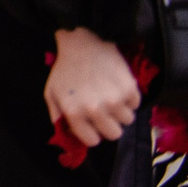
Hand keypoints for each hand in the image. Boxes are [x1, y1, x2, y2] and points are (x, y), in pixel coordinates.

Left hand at [44, 26, 140, 149]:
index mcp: (74, 112)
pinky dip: (129, 99)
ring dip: (121, 112)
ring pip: (127, 120)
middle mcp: (95, 109)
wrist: (80, 45)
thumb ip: (57, 117)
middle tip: (105, 113)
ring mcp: (114, 99)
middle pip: (114, 134)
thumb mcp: (51, 93)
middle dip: (110, 125)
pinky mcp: (129, 87)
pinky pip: (136, 105)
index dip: (94, 134)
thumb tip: (68, 136)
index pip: (93, 141)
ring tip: (111, 97)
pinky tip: (118, 87)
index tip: (94, 126)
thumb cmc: (64, 70)